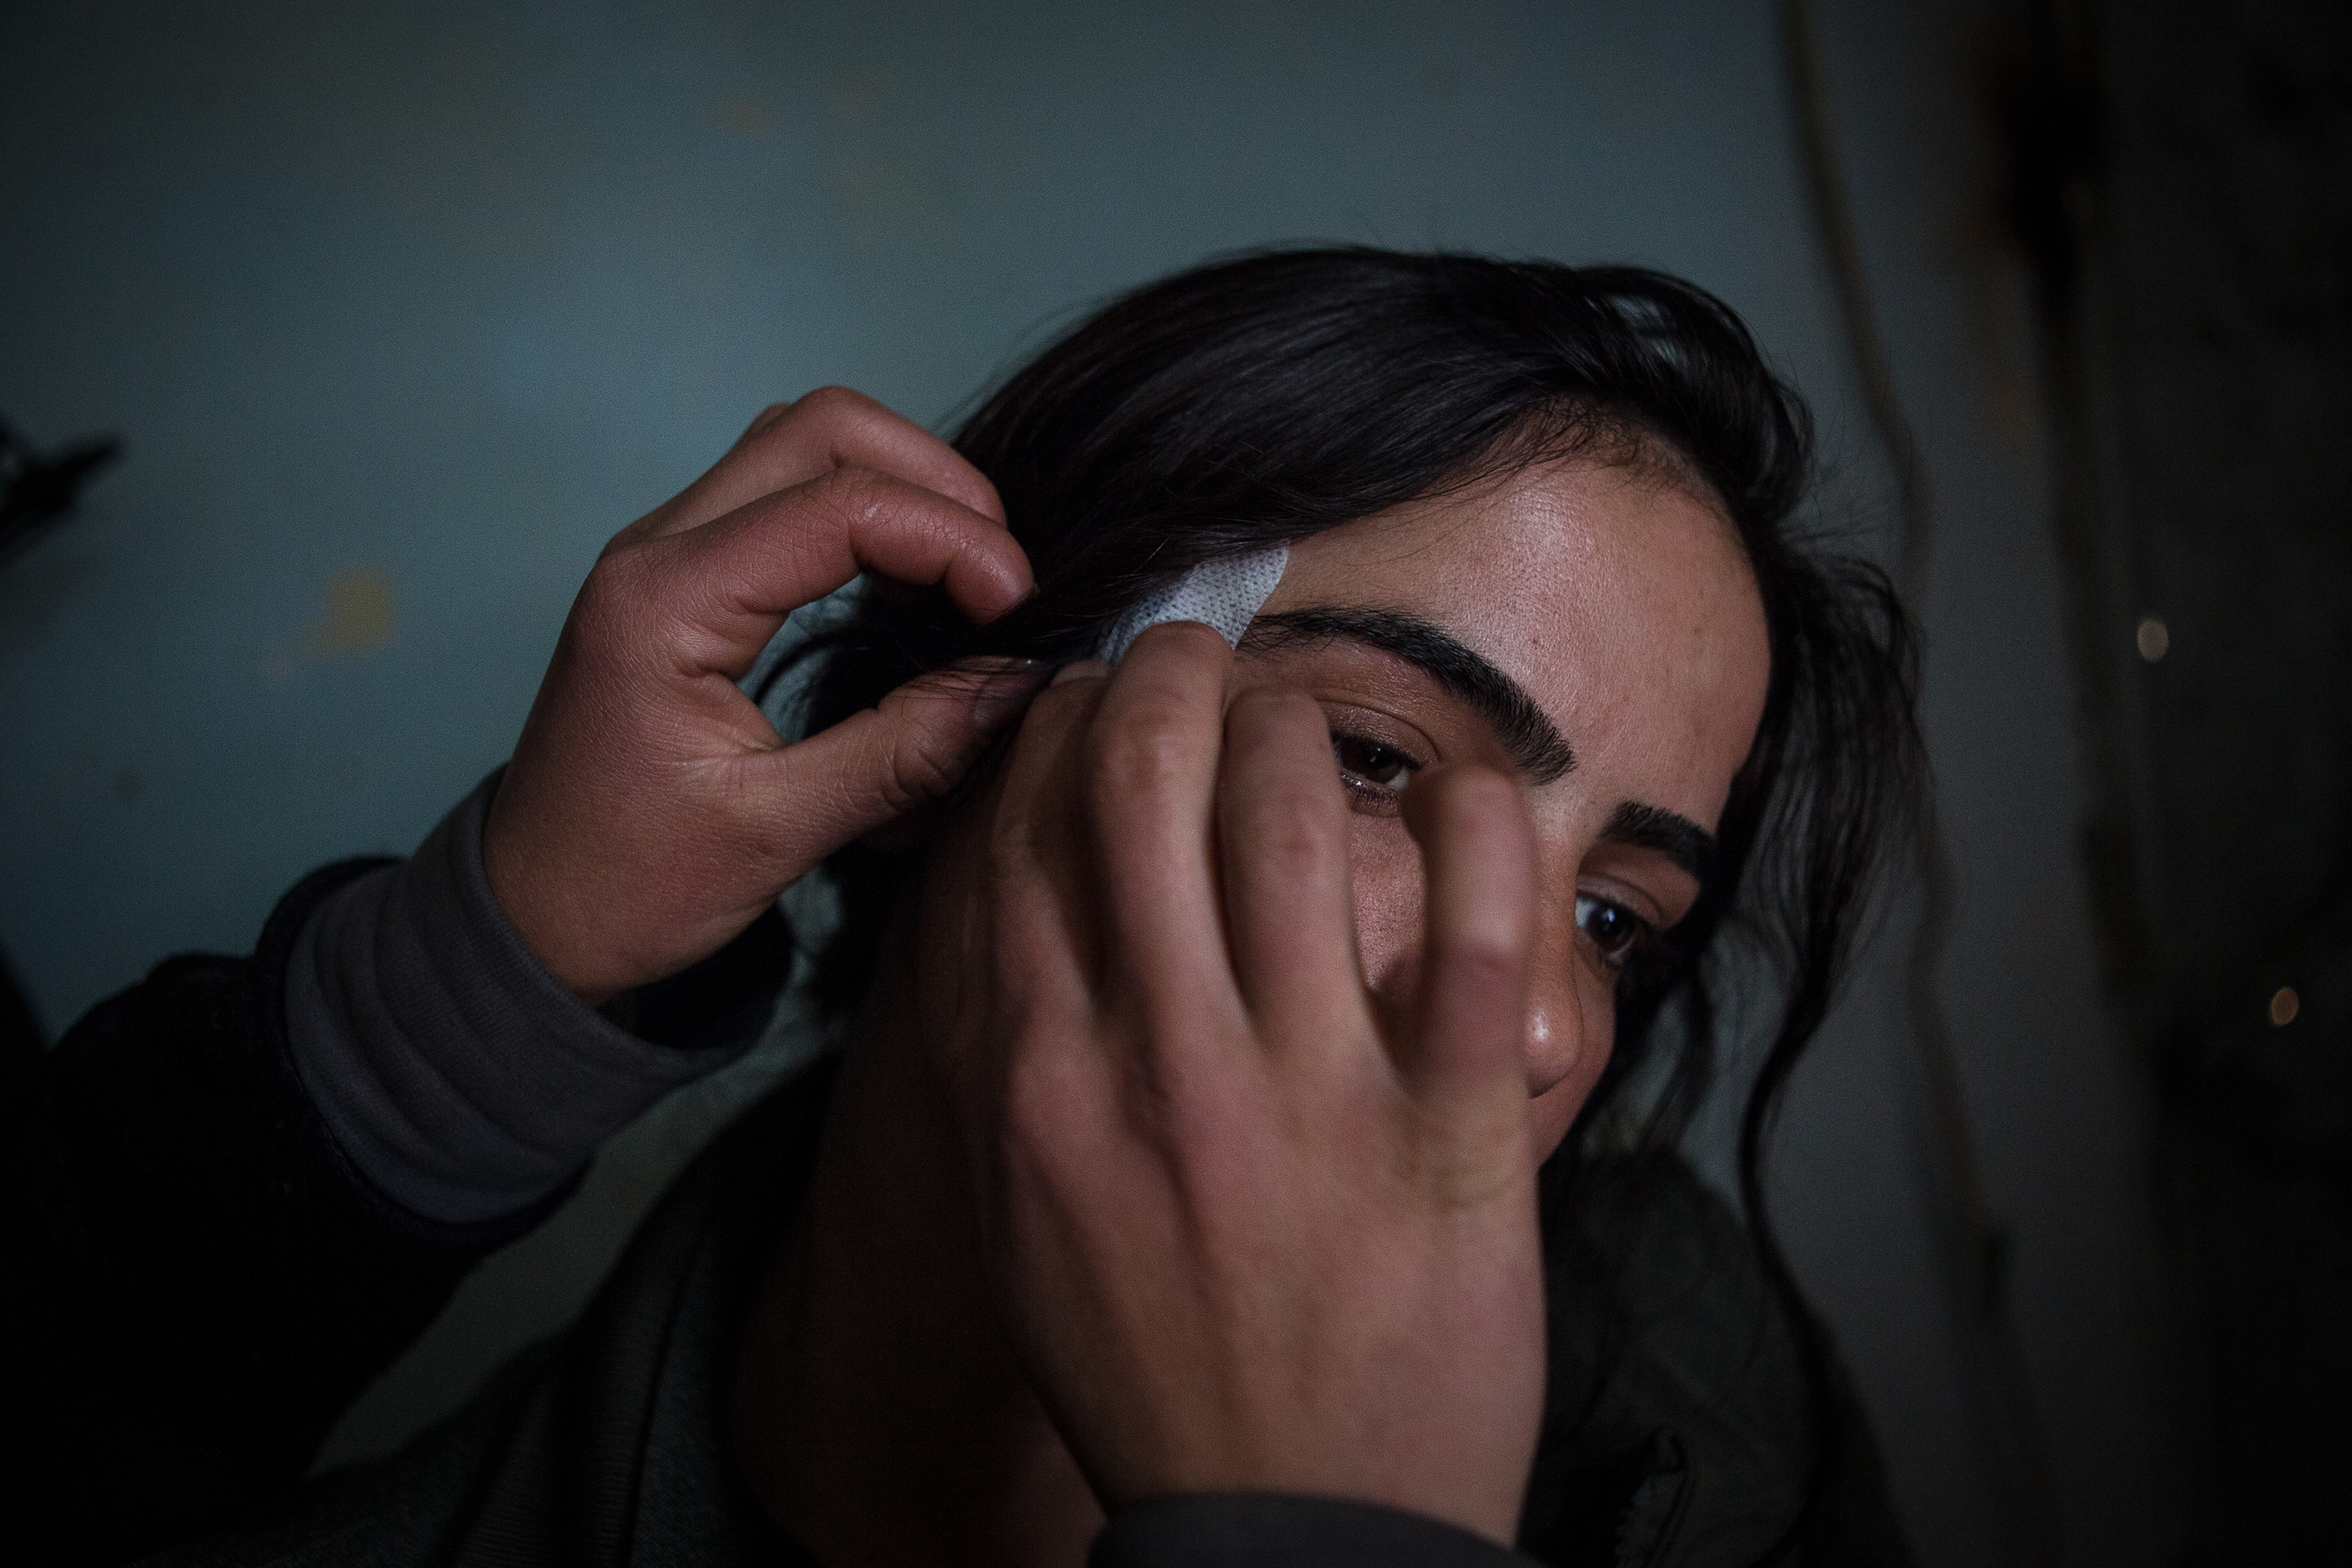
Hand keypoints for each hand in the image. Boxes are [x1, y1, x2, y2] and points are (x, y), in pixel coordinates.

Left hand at [484, 387, 1042, 1002]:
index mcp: (665, 603)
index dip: (954, 541)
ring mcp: (666, 551)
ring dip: (903, 485)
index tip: (1020, 612)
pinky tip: (913, 587)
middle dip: (938, 484)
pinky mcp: (684, 573)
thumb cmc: (630, 886)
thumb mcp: (777, 835)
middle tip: (1004, 579)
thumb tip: (1017, 683)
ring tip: (970, 577)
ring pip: (805, 442)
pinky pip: (787, 491)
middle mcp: (657, 548)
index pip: (841, 505)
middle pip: (824, 428)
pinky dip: (866, 514)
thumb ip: (903, 752)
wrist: (528, 915)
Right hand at [926, 622, 1547, 1543]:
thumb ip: (1010, 1053)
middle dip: (1171, 671)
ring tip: (1310, 721)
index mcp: (1041, 1083)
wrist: (1288, 1530)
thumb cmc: (1153, 1365)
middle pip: (1141, 781)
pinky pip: (1467, 933)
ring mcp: (1303, 1097)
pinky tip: (1467, 793)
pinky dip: (1477, 828)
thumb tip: (1012, 896)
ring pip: (1290, 819)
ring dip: (1301, 724)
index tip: (1094, 688)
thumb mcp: (1026, 1216)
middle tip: (1203, 655)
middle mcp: (1157, 1066)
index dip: (1062, 718)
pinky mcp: (1444, 1135)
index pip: (1026, 831)